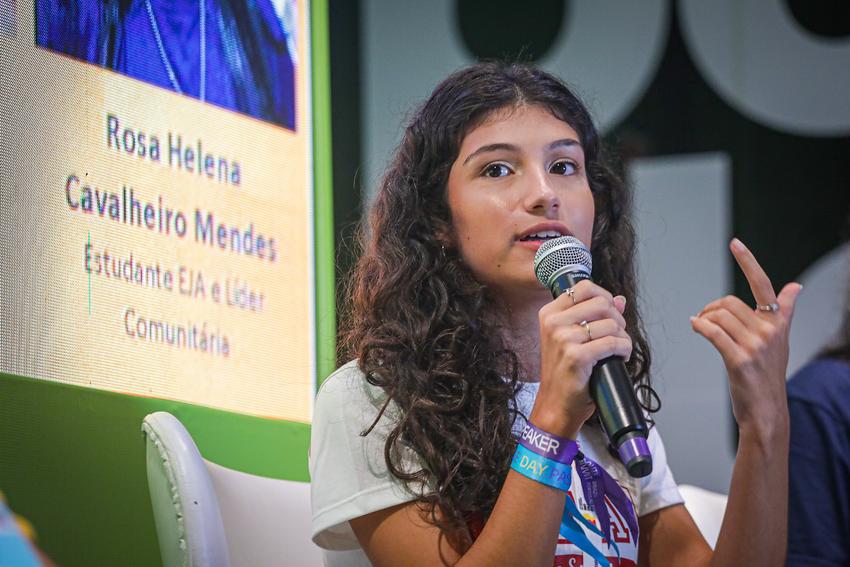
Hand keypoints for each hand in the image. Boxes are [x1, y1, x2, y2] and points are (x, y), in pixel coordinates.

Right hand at [531, 279, 631, 438]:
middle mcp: (553, 323)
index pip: (584, 287)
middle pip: (602, 303)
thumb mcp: (571, 338)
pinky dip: (624, 350)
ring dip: (623, 337)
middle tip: (616, 334)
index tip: (609, 312)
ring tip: (618, 349)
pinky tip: (620, 357)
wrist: (555, 404)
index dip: (604, 296)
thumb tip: (620, 300)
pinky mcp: (577, 356)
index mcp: (549, 314)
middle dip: (618, 318)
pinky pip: (613, 343)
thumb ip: (593, 315)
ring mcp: (563, 339)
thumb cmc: (564, 372)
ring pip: (612, 324)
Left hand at [690, 238, 801, 438]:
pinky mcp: (740, 359)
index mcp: (778, 322)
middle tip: (703, 318)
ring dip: (703, 319)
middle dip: (711, 308)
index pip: (763, 284)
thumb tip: (796, 286)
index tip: (735, 244)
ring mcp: (756, 345)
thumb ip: (784, 312)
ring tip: (700, 327)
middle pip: (729, 303)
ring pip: (719, 316)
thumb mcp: (780, 340)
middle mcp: (770, 330)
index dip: (748, 262)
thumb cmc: (767, 375)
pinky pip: (713, 332)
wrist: (767, 410)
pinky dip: (699, 326)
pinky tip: (695, 327)